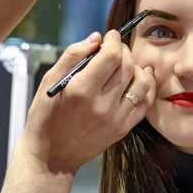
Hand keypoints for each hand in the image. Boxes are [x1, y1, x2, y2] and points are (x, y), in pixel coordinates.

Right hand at [18, 30, 155, 174]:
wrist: (52, 156)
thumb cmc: (46, 116)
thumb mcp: (50, 82)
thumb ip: (73, 56)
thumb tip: (96, 38)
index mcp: (81, 90)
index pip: (111, 56)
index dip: (113, 41)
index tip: (110, 36)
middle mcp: (102, 104)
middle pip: (127, 66)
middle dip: (123, 50)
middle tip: (115, 48)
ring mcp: (116, 118)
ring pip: (142, 82)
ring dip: (137, 67)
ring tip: (125, 64)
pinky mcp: (124, 128)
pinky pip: (145, 102)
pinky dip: (146, 86)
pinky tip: (140, 78)